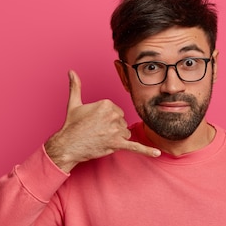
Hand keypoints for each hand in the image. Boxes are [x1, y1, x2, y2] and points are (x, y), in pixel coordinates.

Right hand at [45, 70, 159, 171]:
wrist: (68, 144)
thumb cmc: (71, 125)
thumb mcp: (74, 103)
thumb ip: (76, 86)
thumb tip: (71, 71)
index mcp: (107, 103)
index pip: (118, 112)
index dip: (108, 120)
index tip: (96, 123)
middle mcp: (113, 115)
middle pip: (122, 123)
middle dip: (113, 129)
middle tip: (97, 132)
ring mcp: (115, 130)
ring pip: (125, 134)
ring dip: (117, 139)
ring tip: (101, 139)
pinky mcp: (116, 143)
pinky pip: (135, 147)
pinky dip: (146, 151)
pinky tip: (157, 153)